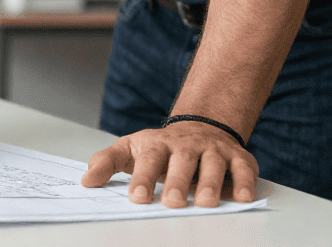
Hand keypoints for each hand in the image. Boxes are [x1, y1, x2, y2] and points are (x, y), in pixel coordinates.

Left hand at [80, 121, 258, 207]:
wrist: (198, 128)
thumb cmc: (160, 148)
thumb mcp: (129, 149)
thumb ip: (106, 163)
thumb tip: (86, 180)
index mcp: (157, 144)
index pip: (149, 159)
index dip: (143, 177)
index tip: (138, 196)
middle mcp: (186, 145)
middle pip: (182, 161)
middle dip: (177, 182)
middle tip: (172, 202)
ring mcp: (212, 150)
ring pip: (213, 164)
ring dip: (211, 183)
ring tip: (205, 202)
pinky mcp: (237, 157)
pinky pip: (244, 168)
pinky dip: (245, 181)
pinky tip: (241, 197)